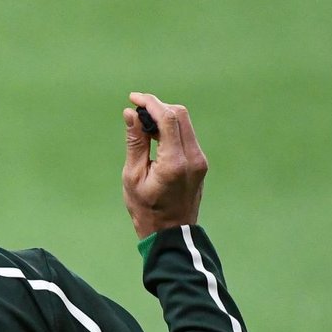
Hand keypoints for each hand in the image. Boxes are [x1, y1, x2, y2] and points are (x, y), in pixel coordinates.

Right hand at [122, 92, 208, 237]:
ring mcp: (200, 160)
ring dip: (164, 117)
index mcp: (175, 163)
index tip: (133, 98)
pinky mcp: (200, 162)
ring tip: (142, 124)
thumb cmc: (146, 209)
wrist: (171, 233)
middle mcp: (193, 158)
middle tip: (136, 109)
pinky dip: (170, 129)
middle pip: (180, 115)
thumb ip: (135, 143)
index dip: (151, 103)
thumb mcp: (133, 177)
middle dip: (158, 106)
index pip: (169, 119)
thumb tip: (131, 114)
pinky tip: (154, 136)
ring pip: (185, 123)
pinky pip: (186, 135)